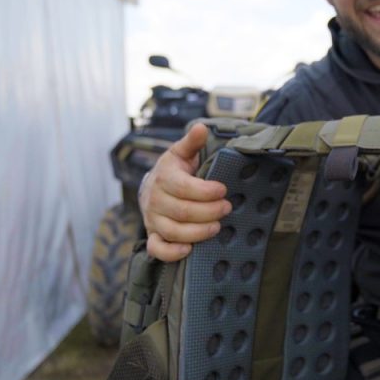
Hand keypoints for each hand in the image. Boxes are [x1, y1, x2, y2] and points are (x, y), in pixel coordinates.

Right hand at [140, 123, 231, 261]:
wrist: (151, 188)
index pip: (184, 187)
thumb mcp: (180, 154)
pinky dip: (172, 252)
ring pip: (173, 231)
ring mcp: (152, 220)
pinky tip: (190, 249)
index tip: (223, 190)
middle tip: (227, 208)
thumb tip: (202, 127)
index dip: (206, 191)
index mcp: (163, 177)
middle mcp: (155, 200)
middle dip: (209, 211)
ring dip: (199, 232)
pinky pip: (158, 249)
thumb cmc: (173, 171)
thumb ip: (192, 143)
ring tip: (217, 227)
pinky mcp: (153, 236)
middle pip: (183, 211)